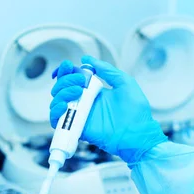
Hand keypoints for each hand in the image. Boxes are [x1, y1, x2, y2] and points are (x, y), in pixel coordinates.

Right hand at [50, 55, 166, 164]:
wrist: (138, 134)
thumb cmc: (136, 111)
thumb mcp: (125, 82)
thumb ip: (107, 70)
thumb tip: (88, 59)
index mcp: (93, 91)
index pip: (71, 78)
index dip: (65, 71)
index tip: (68, 66)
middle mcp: (84, 102)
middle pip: (61, 88)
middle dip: (66, 80)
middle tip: (81, 81)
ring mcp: (79, 115)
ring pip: (56, 102)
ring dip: (61, 93)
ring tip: (77, 92)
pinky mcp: (77, 128)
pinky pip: (57, 121)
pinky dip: (55, 112)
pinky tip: (65, 105)